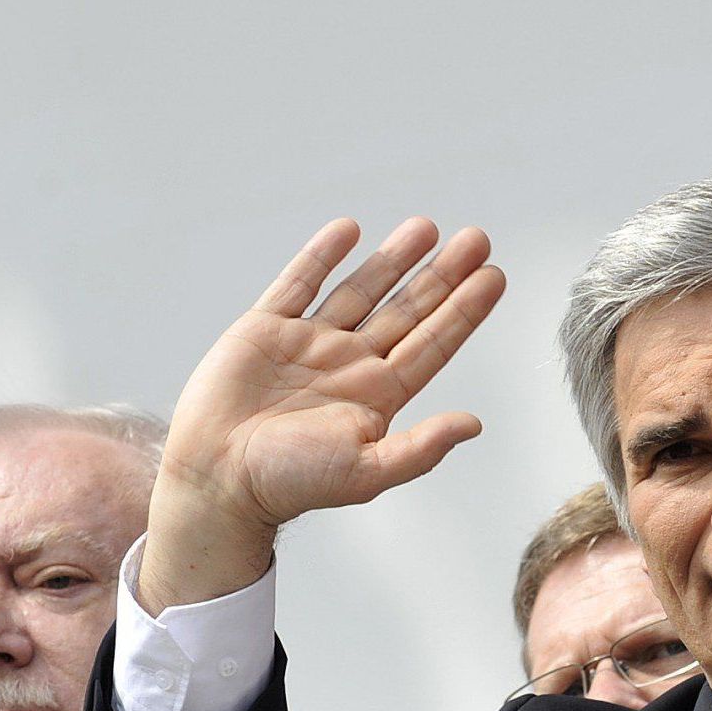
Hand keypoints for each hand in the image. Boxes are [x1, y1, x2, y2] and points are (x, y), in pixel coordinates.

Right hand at [138, 216, 505, 612]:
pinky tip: (350, 230)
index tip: (493, 276)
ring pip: (360, 290)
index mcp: (375, 397)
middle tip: (477, 240)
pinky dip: (323, 256)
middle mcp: (348, 365)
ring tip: (425, 227)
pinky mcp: (265, 330)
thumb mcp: (366, 472)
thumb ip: (421, 447)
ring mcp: (307, 344)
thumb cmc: (289, 483)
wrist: (217, 478)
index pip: (431, 345)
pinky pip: (299, 283)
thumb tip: (474, 424)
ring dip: (393, 259)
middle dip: (442, 276)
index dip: (464, 311)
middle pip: (406, 311)